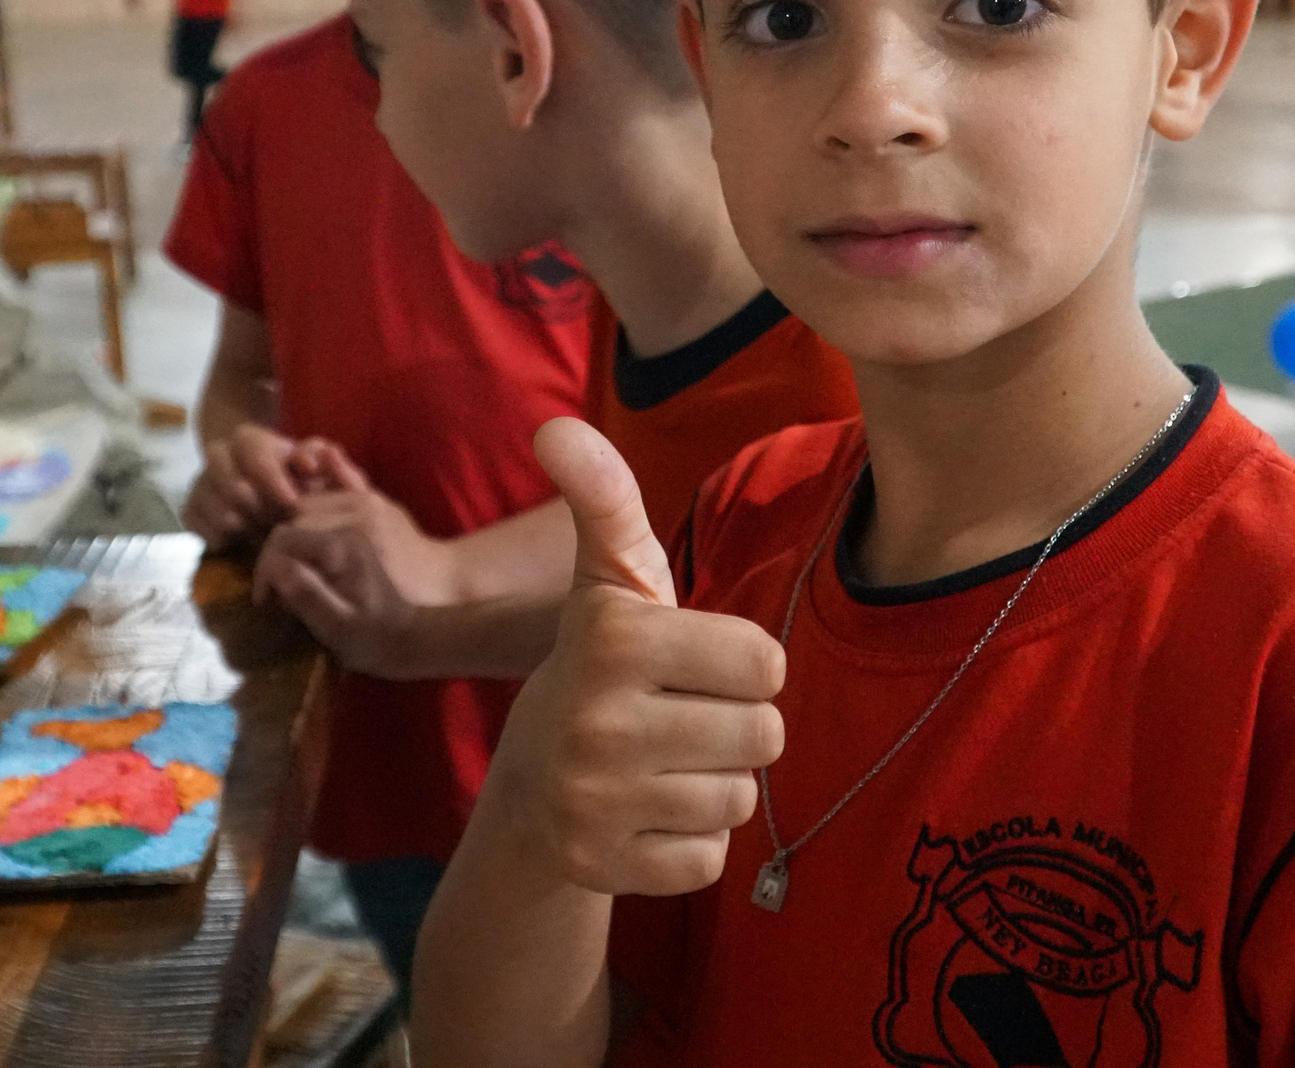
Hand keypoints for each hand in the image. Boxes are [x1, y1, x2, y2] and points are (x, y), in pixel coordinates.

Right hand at [182, 421, 315, 547]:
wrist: (260, 486)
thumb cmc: (294, 475)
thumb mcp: (312, 463)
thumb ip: (317, 459)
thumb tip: (309, 462)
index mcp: (249, 440)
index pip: (255, 456)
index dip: (273, 481)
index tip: (292, 503)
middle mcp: (218, 456)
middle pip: (232, 486)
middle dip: (261, 510)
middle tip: (280, 526)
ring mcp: (200, 483)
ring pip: (214, 508)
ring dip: (243, 526)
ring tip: (264, 536)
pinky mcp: (189, 508)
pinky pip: (198, 526)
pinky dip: (221, 537)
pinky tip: (240, 541)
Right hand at [254, 486, 459, 672]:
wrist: (417, 631)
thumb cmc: (377, 638)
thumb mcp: (338, 627)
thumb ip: (307, 595)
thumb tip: (276, 569)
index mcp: (343, 543)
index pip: (283, 538)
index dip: (264, 569)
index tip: (265, 602)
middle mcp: (351, 519)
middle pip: (291, 523)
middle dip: (274, 557)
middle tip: (274, 594)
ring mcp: (360, 517)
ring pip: (304, 517)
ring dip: (288, 548)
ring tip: (288, 581)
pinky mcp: (362, 523)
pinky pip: (322, 519)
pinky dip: (306, 538)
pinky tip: (307, 564)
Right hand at [479, 419, 784, 897]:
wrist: (528, 789)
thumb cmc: (601, 668)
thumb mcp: (608, 583)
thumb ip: (603, 500)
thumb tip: (555, 426)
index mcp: (613, 637)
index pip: (766, 662)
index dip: (743, 665)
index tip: (694, 666)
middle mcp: (597, 721)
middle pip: (764, 734)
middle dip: (736, 727)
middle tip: (679, 719)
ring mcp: (596, 801)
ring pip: (740, 799)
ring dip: (715, 785)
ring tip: (663, 766)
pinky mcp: (603, 868)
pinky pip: (711, 859)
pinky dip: (692, 843)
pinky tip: (648, 817)